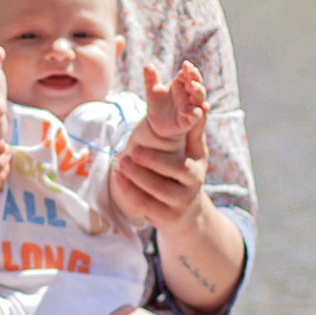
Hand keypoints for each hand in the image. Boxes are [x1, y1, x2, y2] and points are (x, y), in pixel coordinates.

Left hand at [117, 63, 209, 229]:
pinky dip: (130, 192)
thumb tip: (195, 97)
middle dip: (152, 160)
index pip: (195, 137)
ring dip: (137, 176)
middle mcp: (195, 180)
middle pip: (176, 170)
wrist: (186, 214)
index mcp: (198, 158)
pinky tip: (117, 179)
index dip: (188, 121)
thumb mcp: (187, 147)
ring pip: (159, 190)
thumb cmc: (182, 171)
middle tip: (131, 151)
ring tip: (120, 162)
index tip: (172, 111)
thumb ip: (188, 123)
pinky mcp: (168, 218)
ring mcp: (182, 202)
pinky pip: (147, 205)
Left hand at [141, 60, 205, 144]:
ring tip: (192, 85)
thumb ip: (150, 79)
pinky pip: (196, 115)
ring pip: (200, 97)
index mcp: (181, 84)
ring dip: (198, 91)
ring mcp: (191, 106)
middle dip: (195, 77)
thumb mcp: (152, 91)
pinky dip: (192, 112)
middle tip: (191, 72)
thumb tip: (147, 65)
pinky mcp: (190, 120)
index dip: (189, 69)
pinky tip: (183, 110)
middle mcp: (189, 94)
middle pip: (197, 84)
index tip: (185, 64)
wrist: (156, 123)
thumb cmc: (157, 104)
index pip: (188, 74)